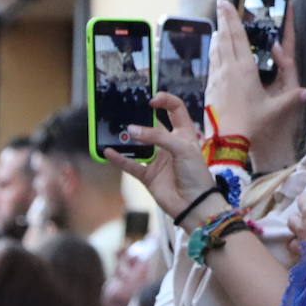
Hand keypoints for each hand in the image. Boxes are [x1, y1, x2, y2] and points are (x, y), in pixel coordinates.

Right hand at [106, 97, 223, 229]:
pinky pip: (130, 164)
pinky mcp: (148, 175)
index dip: (166, 101)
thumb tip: (133, 130)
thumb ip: (158, 137)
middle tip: (127, 110)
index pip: (176, 109)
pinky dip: (119, 158)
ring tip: (116, 131)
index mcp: (183, 134)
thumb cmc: (196, 174)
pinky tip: (109, 152)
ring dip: (128, 138)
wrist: (195, 205)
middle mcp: (169, 144)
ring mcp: (158, 160)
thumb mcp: (182, 148)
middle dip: (141, 117)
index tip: (151, 100)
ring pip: (139, 144)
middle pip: (153, 124)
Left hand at [208, 0, 305, 171]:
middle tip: (220, 4)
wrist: (226, 140)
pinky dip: (214, 52)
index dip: (232, 17)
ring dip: (218, 34)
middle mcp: (228, 69)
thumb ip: (291, 98)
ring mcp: (217, 77)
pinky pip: (212, 63)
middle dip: (223, 19)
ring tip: (220, 26)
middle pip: (224, 37)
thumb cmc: (251, 124)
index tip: (225, 2)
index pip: (237, 37)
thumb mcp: (274, 110)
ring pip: (216, 49)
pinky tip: (216, 51)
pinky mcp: (210, 87)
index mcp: (244, 69)